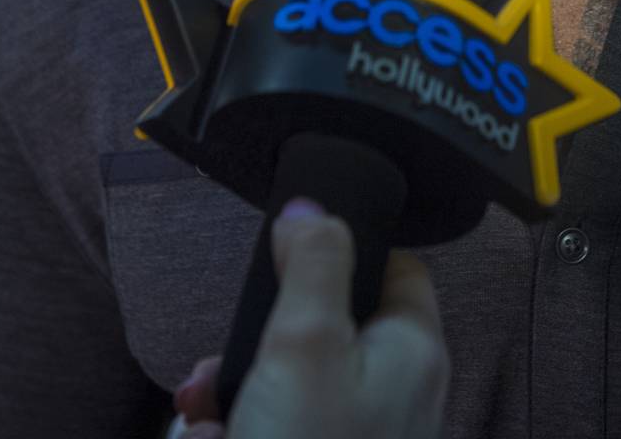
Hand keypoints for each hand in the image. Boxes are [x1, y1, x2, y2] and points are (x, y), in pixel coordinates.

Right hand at [173, 198, 448, 438]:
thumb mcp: (304, 344)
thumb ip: (313, 265)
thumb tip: (314, 205)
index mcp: (414, 353)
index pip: (395, 269)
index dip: (341, 256)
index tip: (288, 261)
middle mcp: (396, 397)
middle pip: (324, 331)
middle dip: (257, 347)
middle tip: (217, 369)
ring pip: (288, 390)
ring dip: (235, 399)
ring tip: (207, 420)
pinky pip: (272, 432)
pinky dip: (237, 436)